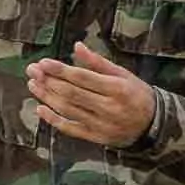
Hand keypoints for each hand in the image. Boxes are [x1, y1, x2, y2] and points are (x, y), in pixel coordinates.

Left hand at [25, 42, 162, 150]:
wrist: (152, 125)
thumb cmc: (136, 94)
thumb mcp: (122, 74)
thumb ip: (98, 62)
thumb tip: (77, 47)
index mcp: (116, 88)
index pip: (82, 78)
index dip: (60, 70)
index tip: (43, 62)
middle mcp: (108, 107)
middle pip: (71, 93)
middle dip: (48, 81)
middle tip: (31, 71)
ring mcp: (101, 124)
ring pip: (68, 110)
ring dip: (47, 97)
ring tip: (33, 85)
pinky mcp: (95, 137)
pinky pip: (71, 128)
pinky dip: (54, 119)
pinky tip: (41, 109)